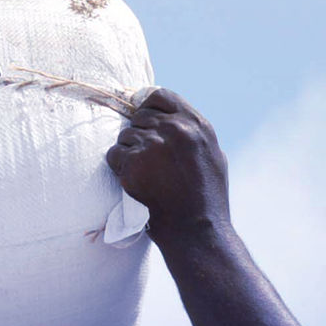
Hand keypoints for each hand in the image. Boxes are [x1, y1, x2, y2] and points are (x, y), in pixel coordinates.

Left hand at [104, 87, 231, 241]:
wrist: (196, 230)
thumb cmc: (206, 198)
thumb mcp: (212, 154)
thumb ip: (192, 133)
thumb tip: (169, 117)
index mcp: (196, 124)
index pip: (159, 96)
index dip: (147, 106)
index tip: (143, 120)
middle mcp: (174, 129)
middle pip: (138, 116)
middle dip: (138, 134)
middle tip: (146, 159)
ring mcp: (152, 145)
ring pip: (124, 136)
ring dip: (128, 152)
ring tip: (145, 174)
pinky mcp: (133, 164)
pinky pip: (113, 155)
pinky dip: (119, 167)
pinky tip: (134, 182)